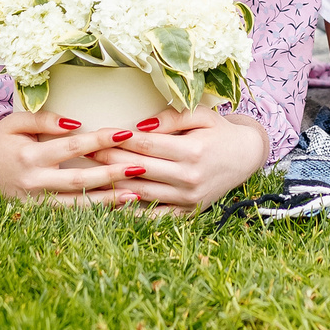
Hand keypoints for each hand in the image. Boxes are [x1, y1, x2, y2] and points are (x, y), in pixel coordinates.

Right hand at [0, 108, 128, 203]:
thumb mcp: (15, 123)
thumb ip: (45, 120)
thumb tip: (76, 123)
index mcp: (29, 156)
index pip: (72, 147)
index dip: (100, 140)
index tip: (126, 133)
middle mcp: (34, 182)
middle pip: (80, 179)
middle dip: (112, 174)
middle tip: (141, 166)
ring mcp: (35, 203)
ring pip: (78, 204)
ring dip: (108, 200)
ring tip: (137, 194)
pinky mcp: (36, 215)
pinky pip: (69, 215)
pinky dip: (94, 213)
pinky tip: (116, 208)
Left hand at [90, 107, 268, 215]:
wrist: (246, 158)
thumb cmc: (219, 132)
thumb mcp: (201, 115)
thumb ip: (171, 118)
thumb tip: (140, 126)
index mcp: (193, 151)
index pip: (145, 145)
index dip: (118, 139)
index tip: (97, 133)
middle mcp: (189, 177)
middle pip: (138, 168)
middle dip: (107, 159)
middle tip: (83, 151)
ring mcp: (188, 198)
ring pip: (141, 192)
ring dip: (112, 185)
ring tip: (88, 175)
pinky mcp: (187, 213)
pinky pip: (153, 214)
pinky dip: (130, 210)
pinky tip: (110, 202)